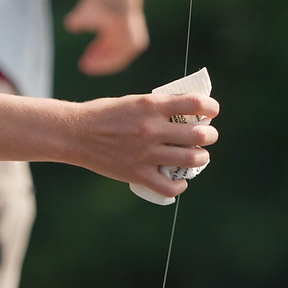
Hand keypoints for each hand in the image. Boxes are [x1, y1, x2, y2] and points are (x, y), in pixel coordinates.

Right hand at [64, 0, 148, 75]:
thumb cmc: (97, 2)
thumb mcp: (84, 14)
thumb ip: (78, 21)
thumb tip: (71, 25)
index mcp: (118, 23)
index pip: (109, 41)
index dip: (97, 49)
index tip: (85, 55)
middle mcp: (128, 31)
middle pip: (113, 49)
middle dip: (99, 57)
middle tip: (85, 63)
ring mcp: (133, 37)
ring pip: (116, 56)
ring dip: (101, 62)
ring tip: (86, 66)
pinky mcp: (135, 43)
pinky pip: (120, 59)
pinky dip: (106, 63)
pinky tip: (93, 65)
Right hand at [74, 93, 218, 197]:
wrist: (75, 133)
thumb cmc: (104, 114)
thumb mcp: (133, 101)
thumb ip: (158, 107)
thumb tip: (187, 113)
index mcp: (151, 105)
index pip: (195, 103)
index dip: (211, 107)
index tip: (212, 111)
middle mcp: (151, 129)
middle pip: (199, 135)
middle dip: (210, 136)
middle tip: (207, 137)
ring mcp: (145, 153)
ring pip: (191, 160)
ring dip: (201, 158)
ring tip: (198, 157)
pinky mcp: (137, 174)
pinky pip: (170, 187)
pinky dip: (180, 186)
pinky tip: (179, 181)